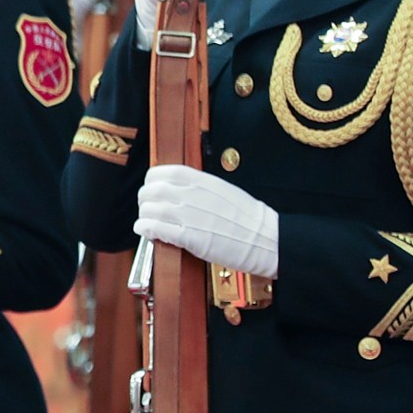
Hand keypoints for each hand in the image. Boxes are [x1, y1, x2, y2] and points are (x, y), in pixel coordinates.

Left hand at [134, 163, 277, 277]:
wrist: (268, 239)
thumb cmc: (248, 218)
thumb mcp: (222, 190)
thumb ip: (197, 187)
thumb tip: (176, 189)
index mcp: (199, 180)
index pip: (159, 173)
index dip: (150, 183)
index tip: (151, 190)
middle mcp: (191, 194)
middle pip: (151, 191)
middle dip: (145, 201)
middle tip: (148, 209)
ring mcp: (189, 215)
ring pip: (150, 210)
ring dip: (144, 216)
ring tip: (147, 222)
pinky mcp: (189, 237)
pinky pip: (155, 228)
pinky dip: (146, 229)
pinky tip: (147, 232)